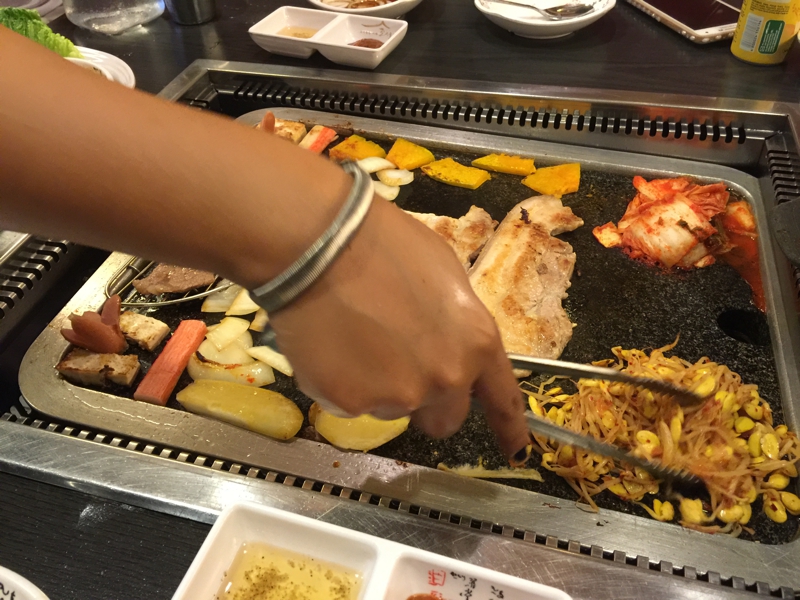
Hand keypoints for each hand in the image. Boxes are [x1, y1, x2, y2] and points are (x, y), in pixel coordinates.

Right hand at [270, 196, 530, 459]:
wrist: (319, 244)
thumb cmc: (384, 244)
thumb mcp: (443, 274)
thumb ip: (454, 323)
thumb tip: (444, 338)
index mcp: (476, 344)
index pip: (502, 400)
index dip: (510, 431)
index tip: (517, 454)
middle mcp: (445, 379)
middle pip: (443, 420)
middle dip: (425, 403)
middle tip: (396, 366)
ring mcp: (398, 396)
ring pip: (390, 408)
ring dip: (377, 386)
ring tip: (353, 337)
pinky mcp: (350, 403)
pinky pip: (348, 402)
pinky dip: (340, 382)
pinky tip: (329, 343)